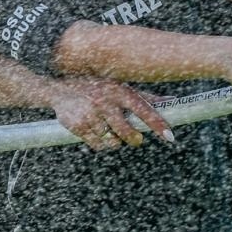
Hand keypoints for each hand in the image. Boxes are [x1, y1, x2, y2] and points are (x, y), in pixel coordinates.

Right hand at [50, 76, 171, 151]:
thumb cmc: (96, 87)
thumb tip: (172, 100)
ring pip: (112, 141)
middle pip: (127, 131)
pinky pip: (98, 145)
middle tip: (136, 139)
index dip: (157, 123)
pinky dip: (101, 143)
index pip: (143, 109)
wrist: (59, 89)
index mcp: (118, 91)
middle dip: (133, 139)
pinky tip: (96, 132)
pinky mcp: (79, 126)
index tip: (169, 136)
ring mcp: (90, 114)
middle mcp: (105, 101)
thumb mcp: (118, 86)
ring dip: (114, 141)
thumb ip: (144, 96)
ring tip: (110, 132)